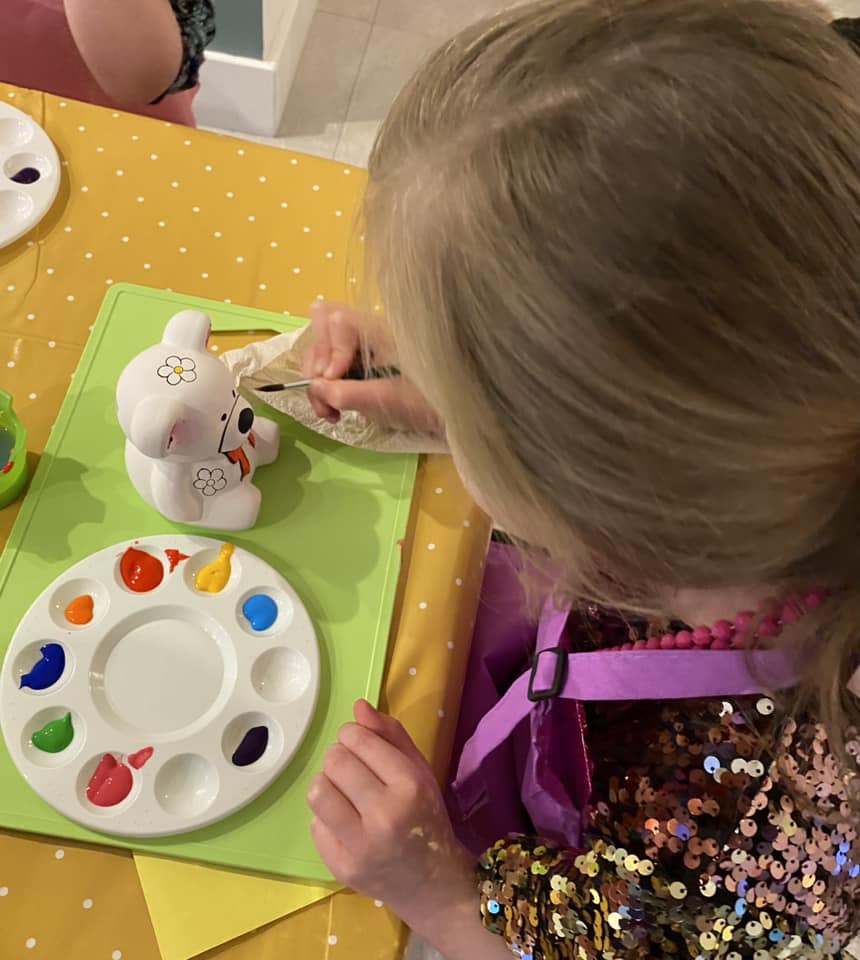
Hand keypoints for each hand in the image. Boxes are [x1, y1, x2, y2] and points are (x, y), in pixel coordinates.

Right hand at [302, 301, 441, 435]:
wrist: (449, 413)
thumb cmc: (427, 404)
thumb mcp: (388, 402)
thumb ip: (349, 394)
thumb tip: (315, 387)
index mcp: (382, 329)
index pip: (338, 320)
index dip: (331, 351)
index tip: (333, 382)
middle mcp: (368, 329)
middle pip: (323, 325)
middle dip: (317, 362)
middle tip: (326, 395)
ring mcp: (361, 344)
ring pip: (321, 345)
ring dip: (316, 378)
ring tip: (330, 410)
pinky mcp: (357, 361)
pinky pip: (328, 363)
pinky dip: (323, 384)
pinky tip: (334, 408)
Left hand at [308, 700, 475, 922]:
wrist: (433, 883)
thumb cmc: (427, 818)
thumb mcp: (420, 770)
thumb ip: (391, 735)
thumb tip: (358, 706)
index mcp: (409, 785)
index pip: (359, 740)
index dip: (352, 735)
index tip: (358, 742)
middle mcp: (385, 815)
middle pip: (334, 762)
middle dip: (339, 757)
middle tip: (352, 770)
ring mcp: (361, 846)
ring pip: (317, 792)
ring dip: (327, 785)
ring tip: (344, 793)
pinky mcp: (342, 868)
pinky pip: (315, 824)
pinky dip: (326, 818)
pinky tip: (346, 823)